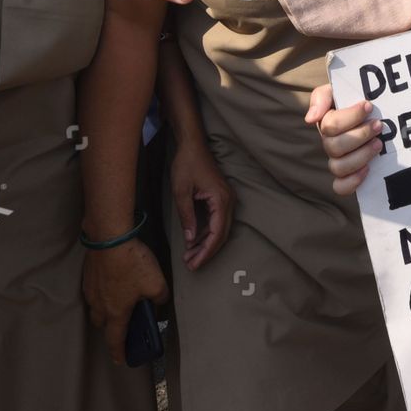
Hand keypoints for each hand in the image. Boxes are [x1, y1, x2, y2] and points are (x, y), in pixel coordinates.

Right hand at [81, 239, 168, 363]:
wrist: (109, 237)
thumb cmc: (132, 263)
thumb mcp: (156, 284)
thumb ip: (160, 298)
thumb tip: (159, 301)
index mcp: (116, 312)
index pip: (115, 340)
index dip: (118, 352)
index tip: (120, 360)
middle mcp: (99, 304)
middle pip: (101, 324)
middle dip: (110, 329)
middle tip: (120, 326)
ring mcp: (91, 289)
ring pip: (95, 307)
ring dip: (104, 309)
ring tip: (118, 302)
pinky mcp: (88, 274)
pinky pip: (93, 290)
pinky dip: (101, 292)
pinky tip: (112, 282)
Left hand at [171, 137, 233, 270]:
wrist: (192, 144)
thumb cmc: (186, 164)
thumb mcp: (181, 192)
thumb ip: (187, 216)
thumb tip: (191, 240)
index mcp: (221, 199)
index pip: (217, 233)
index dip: (206, 251)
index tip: (194, 264)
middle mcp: (229, 201)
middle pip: (221, 234)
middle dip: (206, 252)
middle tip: (191, 265)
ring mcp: (226, 199)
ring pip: (220, 229)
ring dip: (206, 243)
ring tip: (190, 256)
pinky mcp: (221, 198)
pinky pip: (217, 221)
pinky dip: (206, 233)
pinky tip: (194, 241)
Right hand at [306, 85, 380, 195]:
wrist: (370, 111)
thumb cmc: (351, 100)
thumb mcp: (335, 91)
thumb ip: (320, 97)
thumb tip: (311, 119)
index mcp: (326, 124)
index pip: (331, 126)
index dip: (350, 117)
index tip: (368, 106)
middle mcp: (330, 144)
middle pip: (335, 147)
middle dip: (359, 135)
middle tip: (378, 125)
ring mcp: (338, 161)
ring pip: (339, 167)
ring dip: (360, 156)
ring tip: (378, 144)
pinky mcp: (349, 176)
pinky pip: (340, 187)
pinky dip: (352, 182)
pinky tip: (368, 170)